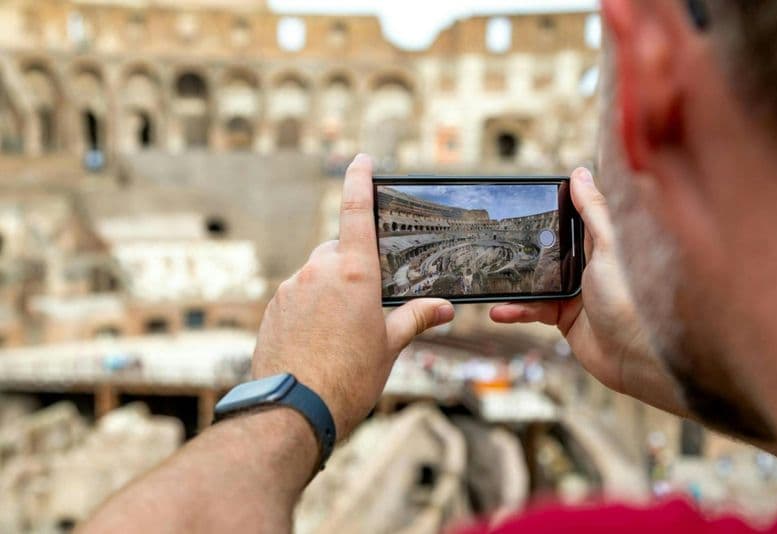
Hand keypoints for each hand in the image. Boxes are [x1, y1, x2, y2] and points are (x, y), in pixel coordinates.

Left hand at [251, 154, 455, 437]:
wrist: (293, 410)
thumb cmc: (348, 378)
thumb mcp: (389, 346)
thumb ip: (415, 318)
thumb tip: (445, 308)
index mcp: (354, 273)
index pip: (356, 211)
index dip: (359, 180)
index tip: (360, 159)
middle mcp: (318, 271)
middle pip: (338, 250)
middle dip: (353, 265)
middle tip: (367, 301)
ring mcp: (290, 288)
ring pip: (316, 274)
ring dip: (330, 289)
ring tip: (341, 332)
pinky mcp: (273, 308)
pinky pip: (297, 295)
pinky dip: (310, 306)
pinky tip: (318, 339)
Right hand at [490, 168, 687, 416]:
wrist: (635, 358)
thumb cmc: (631, 299)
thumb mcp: (609, 247)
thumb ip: (594, 211)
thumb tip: (579, 172)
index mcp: (602, 242)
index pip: (574, 216)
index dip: (552, 205)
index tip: (525, 196)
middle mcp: (588, 264)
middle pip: (548, 246)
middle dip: (523, 243)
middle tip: (494, 235)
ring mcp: (574, 291)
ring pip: (535, 279)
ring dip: (513, 281)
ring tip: (488, 277)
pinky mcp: (563, 317)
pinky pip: (533, 308)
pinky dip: (515, 309)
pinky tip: (498, 309)